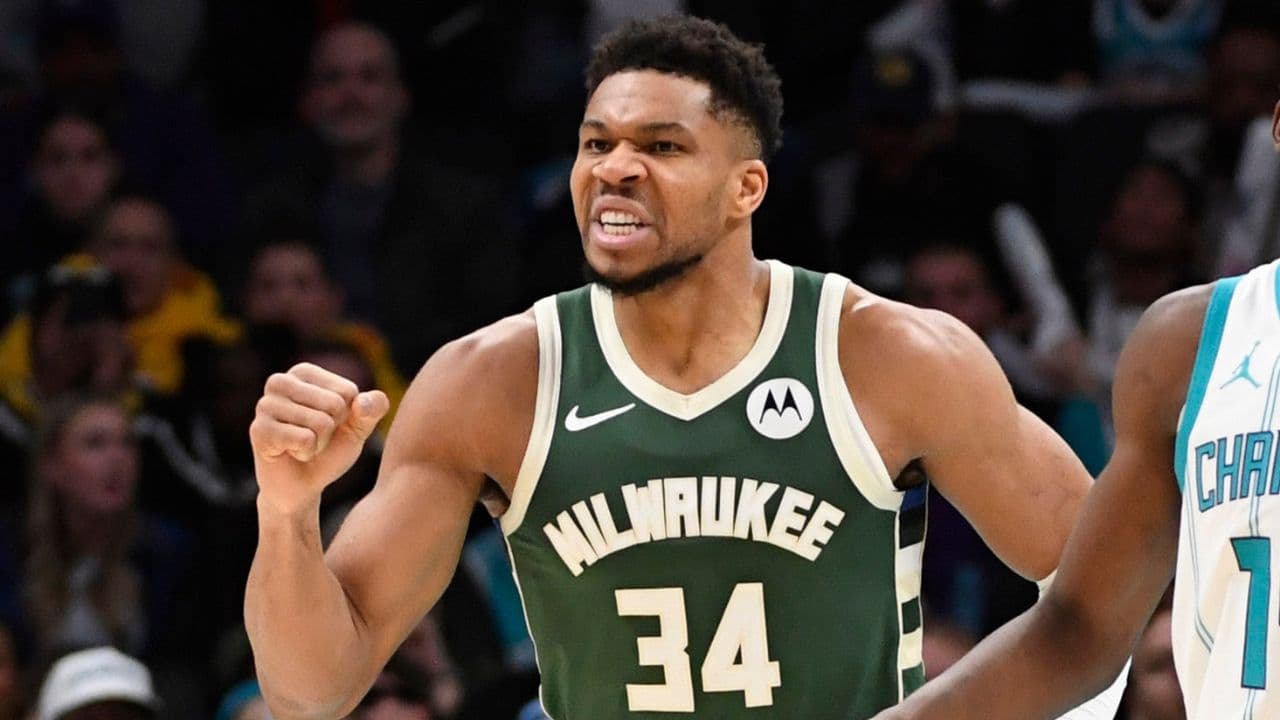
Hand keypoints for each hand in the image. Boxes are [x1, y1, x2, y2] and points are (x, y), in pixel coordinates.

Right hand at [250, 362, 389, 513]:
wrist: (302, 485)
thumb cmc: (329, 451)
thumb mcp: (358, 428)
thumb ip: (372, 409)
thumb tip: (363, 402)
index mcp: (304, 372)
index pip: (348, 391)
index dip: (347, 416)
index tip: (329, 425)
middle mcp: (280, 381)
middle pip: (335, 404)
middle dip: (332, 430)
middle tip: (314, 438)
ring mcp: (265, 405)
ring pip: (321, 422)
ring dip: (319, 443)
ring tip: (302, 445)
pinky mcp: (259, 430)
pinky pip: (304, 439)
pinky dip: (306, 453)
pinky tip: (291, 453)